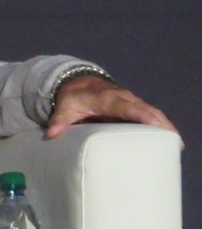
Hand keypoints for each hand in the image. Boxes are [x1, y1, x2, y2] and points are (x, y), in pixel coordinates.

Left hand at [44, 74, 178, 139]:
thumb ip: (59, 119)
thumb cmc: (72, 98)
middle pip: (147, 110)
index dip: (143, 116)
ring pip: (152, 112)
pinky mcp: (134, 106)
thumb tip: (51, 133)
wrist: (77, 83)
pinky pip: (151, 114)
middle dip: (161, 124)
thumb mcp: (64, 107)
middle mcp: (124, 98)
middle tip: (174, 143)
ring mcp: (131, 101)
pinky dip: (161, 124)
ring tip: (177, 145)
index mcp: (108, 99)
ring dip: (165, 125)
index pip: (129, 107)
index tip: (157, 127)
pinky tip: (170, 140)